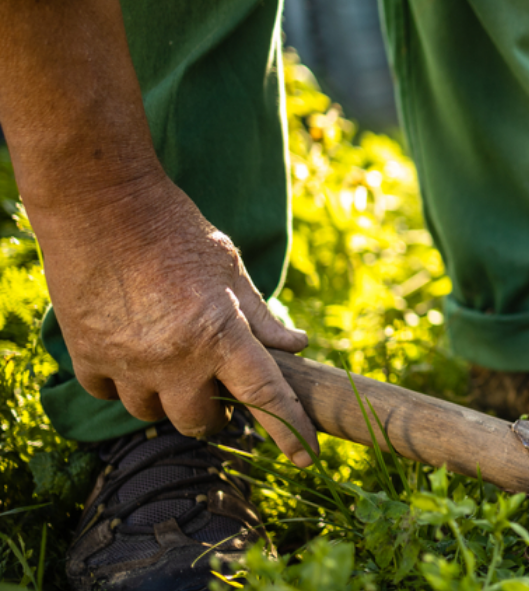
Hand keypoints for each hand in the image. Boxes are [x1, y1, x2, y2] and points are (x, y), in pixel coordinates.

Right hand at [33, 173, 319, 465]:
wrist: (103, 205)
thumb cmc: (176, 231)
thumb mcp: (230, 268)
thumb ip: (262, 316)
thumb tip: (296, 347)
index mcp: (221, 333)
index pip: (266, 396)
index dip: (289, 430)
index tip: (306, 457)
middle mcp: (174, 358)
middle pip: (202, 422)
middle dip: (217, 416)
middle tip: (222, 397)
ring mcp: (128, 361)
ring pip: (153, 414)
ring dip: (169, 400)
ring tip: (175, 368)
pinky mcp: (88, 355)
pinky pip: (109, 394)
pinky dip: (125, 384)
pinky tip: (134, 358)